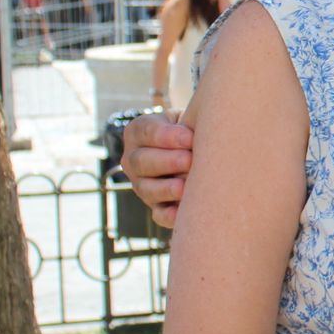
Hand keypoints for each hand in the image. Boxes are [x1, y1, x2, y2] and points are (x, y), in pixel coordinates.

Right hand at [120, 110, 193, 227]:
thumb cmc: (193, 128)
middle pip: (142, 161)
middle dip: (166, 161)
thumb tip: (196, 135)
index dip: (166, 136)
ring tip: (184, 187)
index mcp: (138, 132)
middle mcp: (134, 159)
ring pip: (146, 189)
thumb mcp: (187, 117)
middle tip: (189, 160)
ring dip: (165, 188)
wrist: (199, 149)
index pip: (145, 132)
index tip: (190, 138)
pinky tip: (180, 214)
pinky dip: (168, 215)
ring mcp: (143, 185)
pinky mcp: (157, 206)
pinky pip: (159, 214)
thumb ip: (188, 122)